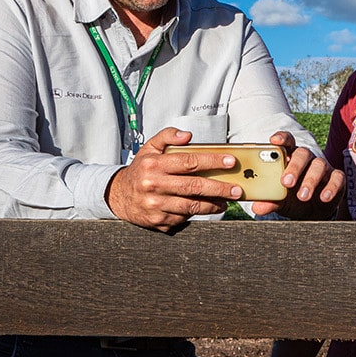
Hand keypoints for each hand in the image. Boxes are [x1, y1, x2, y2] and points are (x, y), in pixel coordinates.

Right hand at [106, 127, 241, 231]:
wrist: (119, 196)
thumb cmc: (140, 170)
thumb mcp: (149, 149)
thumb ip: (167, 136)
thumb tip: (188, 135)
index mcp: (154, 165)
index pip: (189, 162)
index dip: (212, 161)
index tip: (230, 162)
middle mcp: (154, 185)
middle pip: (194, 186)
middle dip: (219, 188)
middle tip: (236, 189)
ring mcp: (156, 205)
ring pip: (192, 205)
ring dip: (213, 204)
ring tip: (226, 201)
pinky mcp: (158, 221)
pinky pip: (183, 217)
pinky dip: (198, 213)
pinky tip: (208, 208)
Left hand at [248, 131, 344, 219]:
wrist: (311, 211)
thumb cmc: (291, 198)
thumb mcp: (278, 200)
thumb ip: (269, 201)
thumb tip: (258, 207)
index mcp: (289, 157)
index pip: (287, 141)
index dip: (282, 138)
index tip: (274, 141)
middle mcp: (306, 158)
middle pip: (302, 153)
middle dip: (294, 167)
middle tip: (286, 182)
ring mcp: (322, 167)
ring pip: (319, 165)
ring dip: (310, 180)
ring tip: (303, 196)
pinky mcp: (336, 178)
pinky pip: (337, 178)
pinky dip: (331, 187)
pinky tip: (324, 198)